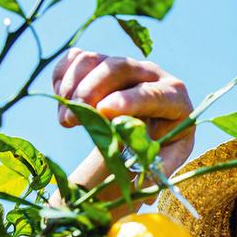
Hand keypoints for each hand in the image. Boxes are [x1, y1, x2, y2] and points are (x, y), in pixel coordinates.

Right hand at [52, 48, 193, 175]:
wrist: (145, 133)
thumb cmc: (158, 148)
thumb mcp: (164, 160)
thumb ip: (159, 167)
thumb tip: (143, 179)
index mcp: (175, 98)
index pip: (154, 94)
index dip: (129, 100)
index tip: (103, 111)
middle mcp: (151, 74)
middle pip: (119, 67)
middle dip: (91, 91)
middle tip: (70, 120)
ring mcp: (124, 64)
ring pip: (93, 60)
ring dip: (72, 87)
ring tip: (67, 121)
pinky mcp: (100, 62)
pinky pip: (75, 58)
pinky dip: (61, 78)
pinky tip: (64, 105)